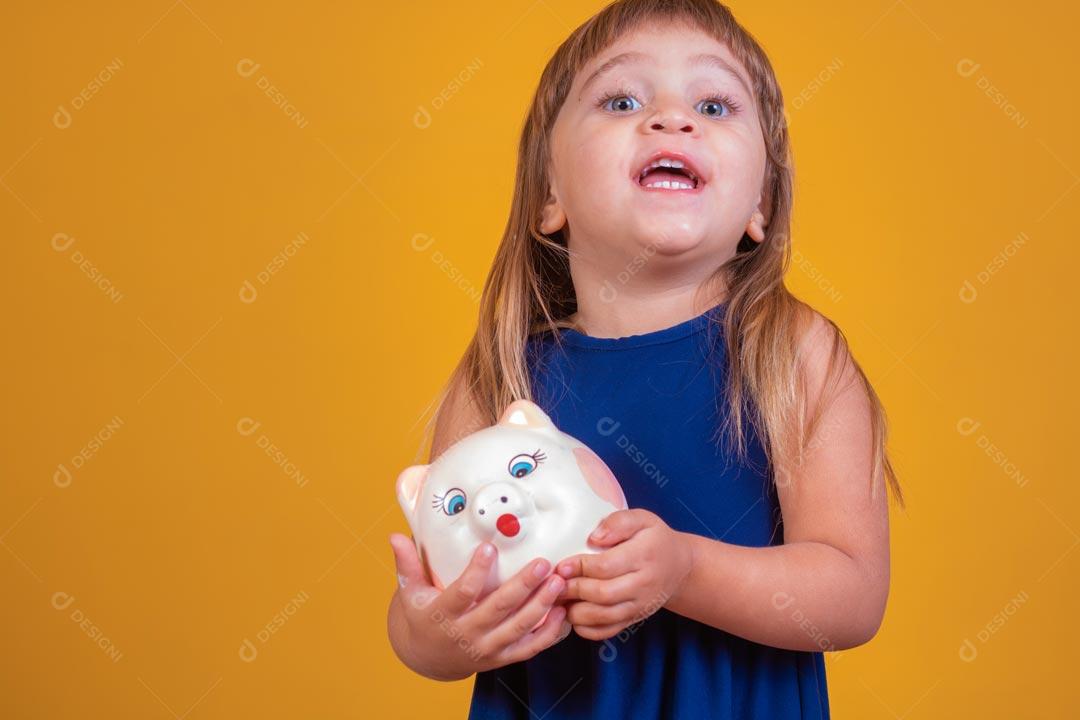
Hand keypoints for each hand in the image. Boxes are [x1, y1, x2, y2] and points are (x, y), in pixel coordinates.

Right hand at [389, 534, 571, 678]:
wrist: (429, 657)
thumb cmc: (422, 616)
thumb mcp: (410, 592)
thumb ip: (407, 563)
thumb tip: (394, 536)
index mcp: (444, 615)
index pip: (462, 593)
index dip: (476, 571)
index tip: (489, 547)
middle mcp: (467, 634)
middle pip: (499, 609)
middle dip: (523, 586)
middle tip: (542, 563)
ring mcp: (487, 648)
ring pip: (519, 628)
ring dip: (541, 606)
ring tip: (558, 582)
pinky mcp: (502, 657)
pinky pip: (529, 648)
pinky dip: (548, 633)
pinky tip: (562, 612)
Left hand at [554, 509, 693, 641]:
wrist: (679, 567)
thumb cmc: (654, 539)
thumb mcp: (642, 519)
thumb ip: (618, 522)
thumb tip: (594, 537)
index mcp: (644, 556)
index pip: (606, 566)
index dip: (580, 567)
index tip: (561, 565)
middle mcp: (643, 585)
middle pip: (603, 595)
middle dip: (574, 590)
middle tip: (555, 583)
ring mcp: (639, 606)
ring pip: (603, 617)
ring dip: (576, 612)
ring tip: (559, 599)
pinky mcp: (634, 619)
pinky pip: (607, 631)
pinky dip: (586, 629)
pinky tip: (572, 615)